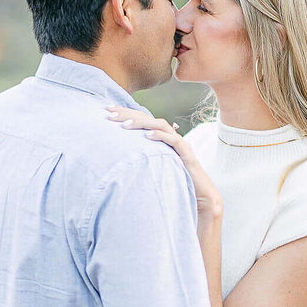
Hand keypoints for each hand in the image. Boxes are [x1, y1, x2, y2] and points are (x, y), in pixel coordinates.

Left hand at [105, 107, 222, 219]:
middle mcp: (169, 136)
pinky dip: (160, 136)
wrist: (200, 196)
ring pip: (160, 125)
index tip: (106, 110)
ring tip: (124, 126)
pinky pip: (173, 141)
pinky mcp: (186, 154)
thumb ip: (139, 160)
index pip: (141, 120)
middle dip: (127, 114)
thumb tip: (115, 160)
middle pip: (147, 118)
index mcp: (160, 138)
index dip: (125, 113)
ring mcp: (179, 143)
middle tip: (108, 112)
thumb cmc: (175, 183)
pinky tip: (146, 136)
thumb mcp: (152, 169)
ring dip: (141, 123)